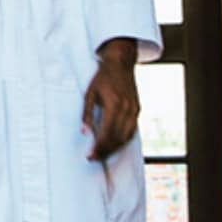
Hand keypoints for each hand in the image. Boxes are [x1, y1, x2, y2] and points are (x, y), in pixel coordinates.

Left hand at [81, 39, 139, 162]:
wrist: (120, 63)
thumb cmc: (103, 77)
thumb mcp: (89, 94)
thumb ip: (87, 114)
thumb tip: (84, 132)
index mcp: (114, 105)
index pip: (107, 134)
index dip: (99, 147)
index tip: (90, 156)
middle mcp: (126, 110)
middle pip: (116, 138)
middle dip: (105, 151)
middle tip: (94, 158)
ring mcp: (134, 110)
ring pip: (126, 137)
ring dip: (114, 148)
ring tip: (103, 154)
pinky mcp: (137, 109)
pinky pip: (132, 130)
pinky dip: (123, 140)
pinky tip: (115, 144)